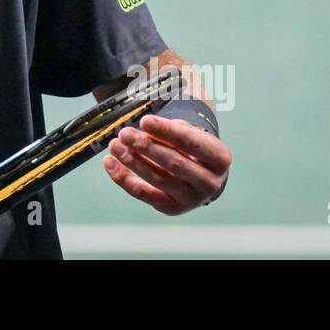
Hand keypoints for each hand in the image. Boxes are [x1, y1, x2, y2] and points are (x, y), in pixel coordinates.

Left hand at [102, 114, 230, 214]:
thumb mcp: (190, 133)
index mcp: (220, 158)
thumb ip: (171, 131)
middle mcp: (210, 182)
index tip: (144, 120)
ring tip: (115, 145)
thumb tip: (144, 129)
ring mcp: (192, 199)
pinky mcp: (172, 208)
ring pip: (157, 179)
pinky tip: (110, 163)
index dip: (166, 131)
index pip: (191, 142)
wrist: (203, 176)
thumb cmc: (194, 148)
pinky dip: (123, 178)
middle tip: (125, 133)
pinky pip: (144, 194)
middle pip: (174, 163)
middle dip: (146, 147)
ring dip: (132, 161)